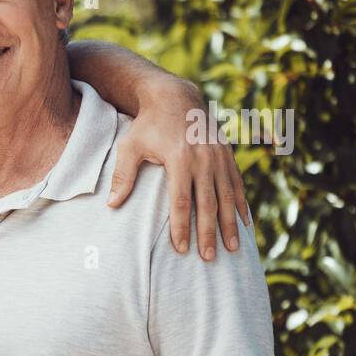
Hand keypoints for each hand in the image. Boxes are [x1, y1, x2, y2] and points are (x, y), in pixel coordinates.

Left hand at [107, 80, 249, 259]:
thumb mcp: (130, 146)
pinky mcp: (227, 154)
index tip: (181, 249)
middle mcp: (204, 159)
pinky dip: (241, 204)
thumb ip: (123, 176)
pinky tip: (244, 223)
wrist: (176, 97)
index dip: (182, 227)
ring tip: (232, 249)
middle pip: (208, 204)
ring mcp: (219, 156)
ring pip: (228, 197)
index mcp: (180, 159)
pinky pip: (237, 184)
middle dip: (208, 234)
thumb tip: (111, 205)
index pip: (181, 202)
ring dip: (230, 224)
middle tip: (209, 259)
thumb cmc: (147, 125)